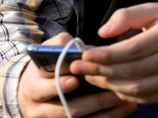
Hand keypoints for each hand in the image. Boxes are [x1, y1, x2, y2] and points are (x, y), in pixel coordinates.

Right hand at [18, 32, 136, 117]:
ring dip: (105, 113)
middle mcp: (39, 108)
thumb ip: (62, 46)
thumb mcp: (47, 52)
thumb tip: (80, 48)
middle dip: (93, 101)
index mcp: (34, 85)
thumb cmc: (46, 66)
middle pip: (66, 108)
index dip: (61, 83)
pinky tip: (122, 110)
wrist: (33, 92)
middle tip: (114, 91)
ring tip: (125, 100)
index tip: (77, 80)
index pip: (46, 85)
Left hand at [70, 3, 157, 104]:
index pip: (131, 50)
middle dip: (101, 72)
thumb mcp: (157, 9)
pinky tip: (113, 87)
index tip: (84, 55)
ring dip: (110, 86)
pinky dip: (126, 95)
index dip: (105, 55)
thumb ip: (129, 15)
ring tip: (92, 77)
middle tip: (78, 68)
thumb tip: (103, 32)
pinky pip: (147, 99)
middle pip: (130, 72)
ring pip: (137, 89)